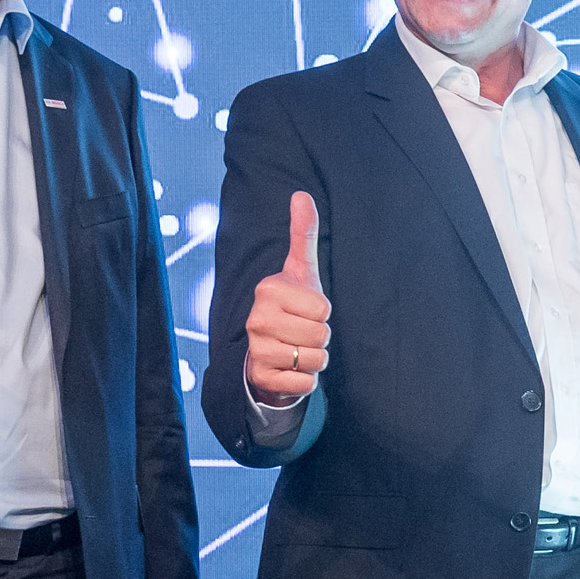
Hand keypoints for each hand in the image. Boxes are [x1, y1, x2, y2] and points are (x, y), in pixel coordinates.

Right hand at [244, 191, 332, 401]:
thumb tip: (301, 195)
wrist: (267, 354)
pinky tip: (290, 370)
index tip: (303, 310)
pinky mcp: (261, 377)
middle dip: (320, 338)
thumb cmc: (291, 307)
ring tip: (297, 350)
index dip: (321, 313)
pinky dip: (305, 381)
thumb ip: (302, 234)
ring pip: (316, 359)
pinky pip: (305, 383)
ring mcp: (256, 349)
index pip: (323, 308)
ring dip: (315, 359)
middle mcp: (256, 318)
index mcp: (268, 289)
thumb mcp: (300, 270)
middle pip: (322, 334)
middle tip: (301, 333)